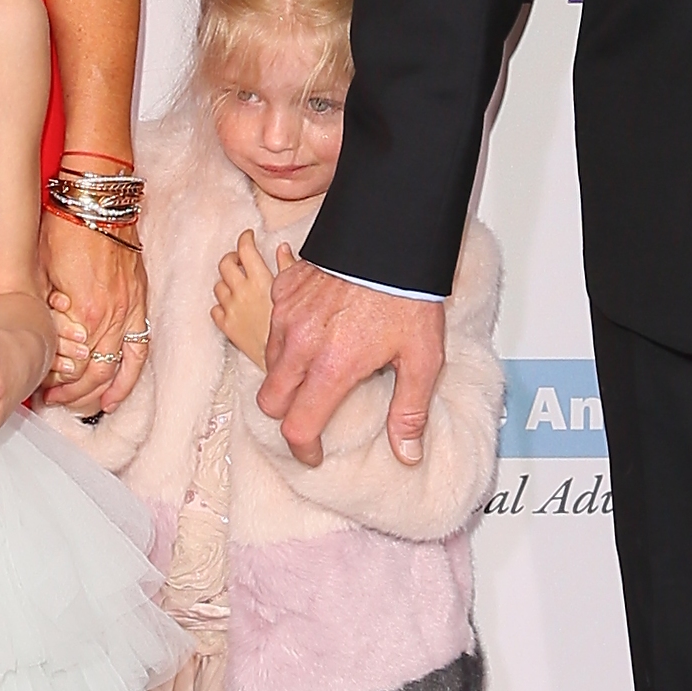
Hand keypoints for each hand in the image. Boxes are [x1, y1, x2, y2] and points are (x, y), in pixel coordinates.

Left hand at [42, 207, 148, 415]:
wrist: (99, 200)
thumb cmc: (67, 226)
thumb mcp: (41, 269)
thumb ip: (42, 308)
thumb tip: (34, 334)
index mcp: (83, 311)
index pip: (68, 364)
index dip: (52, 380)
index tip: (37, 386)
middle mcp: (109, 317)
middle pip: (91, 374)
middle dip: (71, 394)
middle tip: (52, 400)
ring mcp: (128, 311)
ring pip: (115, 368)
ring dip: (97, 392)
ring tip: (81, 406)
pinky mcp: (139, 303)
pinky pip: (139, 350)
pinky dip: (129, 377)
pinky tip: (116, 395)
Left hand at [212, 229, 283, 365]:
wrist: (284, 358)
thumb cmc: (295, 328)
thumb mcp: (294, 292)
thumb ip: (287, 267)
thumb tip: (282, 248)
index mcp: (260, 280)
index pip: (245, 249)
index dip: (245, 239)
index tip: (248, 237)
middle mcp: (242, 291)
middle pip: (225, 264)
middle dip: (232, 257)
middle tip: (240, 259)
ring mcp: (232, 309)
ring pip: (218, 286)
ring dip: (226, 281)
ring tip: (236, 284)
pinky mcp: (227, 327)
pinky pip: (215, 310)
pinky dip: (220, 305)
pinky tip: (230, 306)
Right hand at [260, 257, 444, 468]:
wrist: (391, 236)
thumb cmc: (407, 293)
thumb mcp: (422, 357)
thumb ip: (410, 409)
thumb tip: (407, 454)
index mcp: (333, 366)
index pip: (298, 426)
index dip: (304, 449)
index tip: (314, 453)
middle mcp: (301, 343)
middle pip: (270, 400)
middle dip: (288, 414)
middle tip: (312, 413)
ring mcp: (286, 314)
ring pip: (269, 362)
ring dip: (286, 374)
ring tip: (317, 368)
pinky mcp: (284, 288)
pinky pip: (274, 324)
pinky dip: (288, 335)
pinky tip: (316, 330)